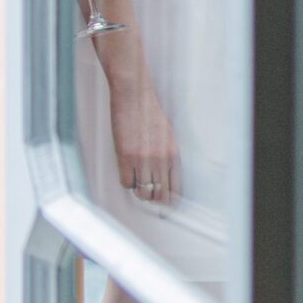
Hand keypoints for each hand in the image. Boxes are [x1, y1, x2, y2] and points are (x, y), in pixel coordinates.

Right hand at [106, 75, 181, 203]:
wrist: (133, 95)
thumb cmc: (148, 112)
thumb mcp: (166, 135)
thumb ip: (167, 157)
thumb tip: (163, 177)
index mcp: (173, 155)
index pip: (176, 190)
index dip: (170, 202)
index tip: (165, 207)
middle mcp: (161, 160)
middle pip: (160, 196)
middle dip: (153, 199)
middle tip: (147, 195)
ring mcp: (143, 159)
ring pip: (142, 192)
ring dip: (138, 190)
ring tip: (136, 180)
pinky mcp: (125, 156)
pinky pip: (126, 183)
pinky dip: (126, 181)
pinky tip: (126, 172)